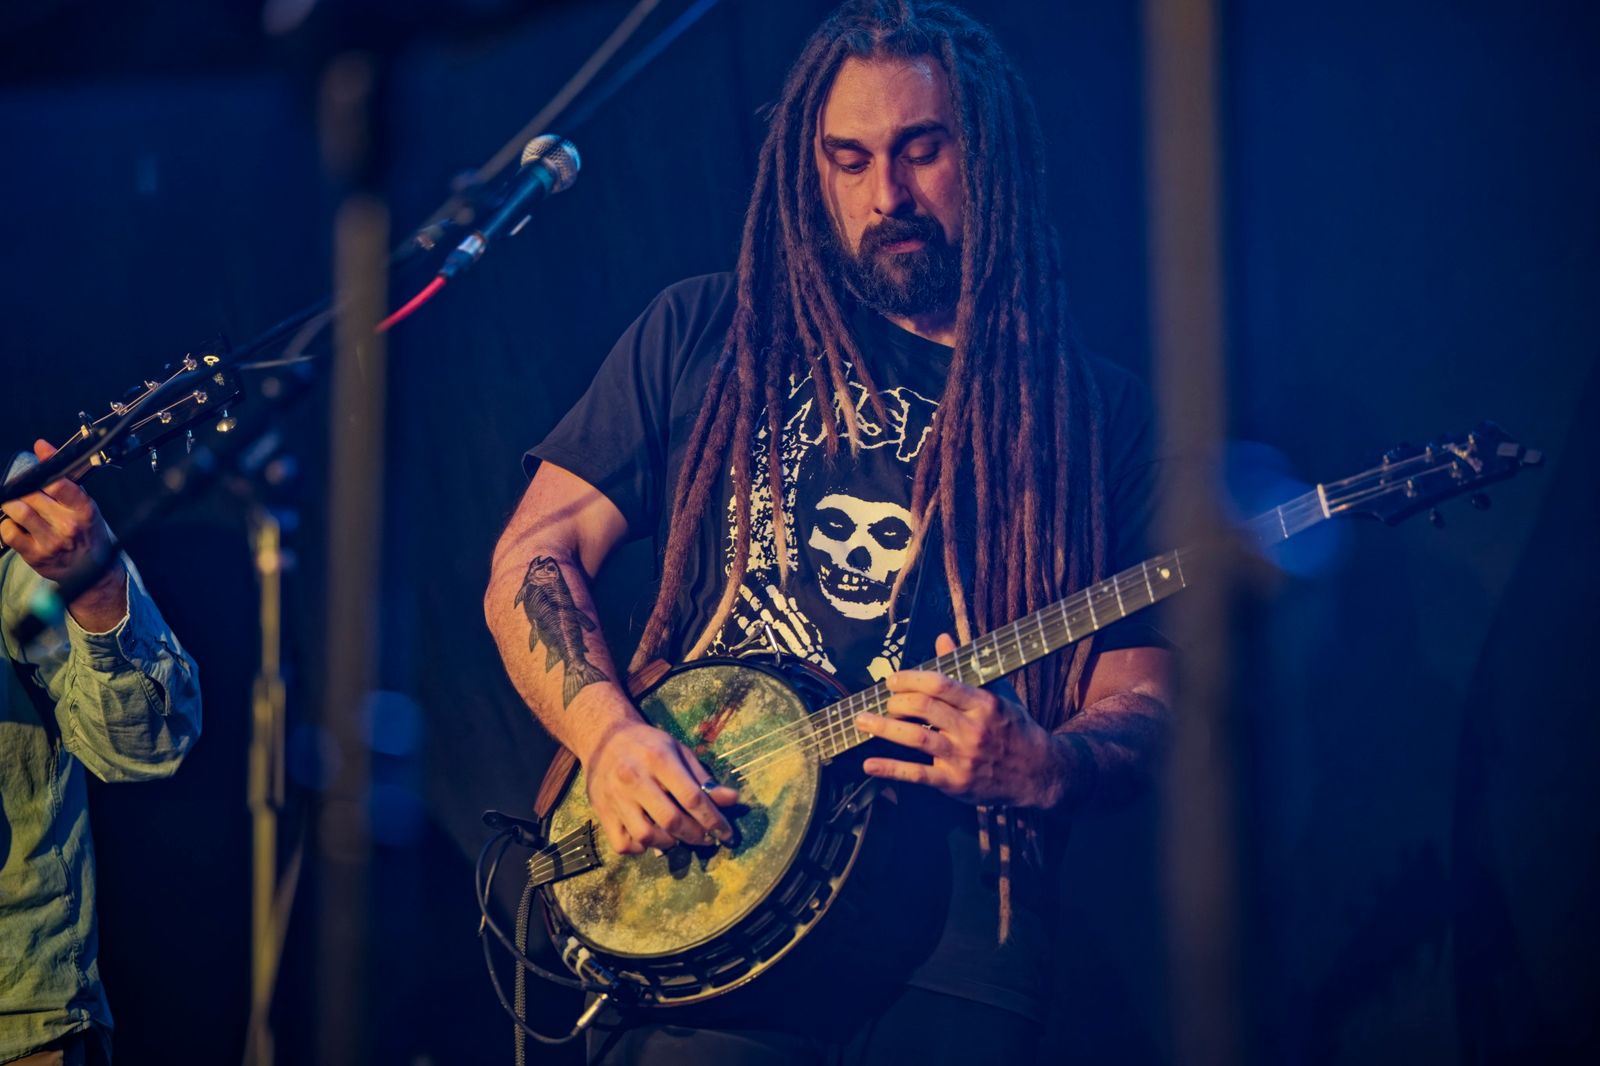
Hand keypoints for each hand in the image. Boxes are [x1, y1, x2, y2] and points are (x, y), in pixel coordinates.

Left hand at [1, 440, 126, 627]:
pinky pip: (9, 532)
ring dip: (13, 504)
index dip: (47, 464)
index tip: (39, 452)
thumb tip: (42, 449)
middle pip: (33, 495)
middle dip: (25, 488)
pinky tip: (15, 524)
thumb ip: (66, 482)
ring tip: (18, 505)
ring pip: (19, 511)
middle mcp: (68, 526)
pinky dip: (7, 524)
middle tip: (26, 490)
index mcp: (84, 511)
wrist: (92, 571)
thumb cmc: (88, 535)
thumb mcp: (85, 506)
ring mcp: (51, 541)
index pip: (61, 484)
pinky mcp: (35, 555)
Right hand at [582, 718, 741, 854]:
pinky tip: (651, 837)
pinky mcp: (602, 813)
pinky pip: (623, 844)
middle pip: (671, 821)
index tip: (726, 834)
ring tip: (678, 835)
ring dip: (669, 843)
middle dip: (696, 835)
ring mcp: (615, 798)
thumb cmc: (649, 745)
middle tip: (707, 838)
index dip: (714, 820)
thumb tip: (732, 800)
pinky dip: (641, 848)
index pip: (692, 798)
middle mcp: (634, 779)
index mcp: (659, 759)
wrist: (604, 739)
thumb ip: (704, 779)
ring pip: (646, 836)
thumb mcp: (680, 752)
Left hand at [856, 633, 1062, 807]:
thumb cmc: (1015, 727)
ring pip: (916, 739)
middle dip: (896, 702)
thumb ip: (966, 666)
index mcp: (983, 703)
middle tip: (884, 700)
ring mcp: (963, 757)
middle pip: (924, 708)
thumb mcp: (997, 692)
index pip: (940, 684)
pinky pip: (918, 775)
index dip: (911, 679)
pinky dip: (891, 769)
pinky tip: (869, 765)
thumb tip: (942, 637)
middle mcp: (972, 729)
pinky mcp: (955, 783)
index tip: (892, 680)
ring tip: (862, 721)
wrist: (1039, 772)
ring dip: (884, 729)